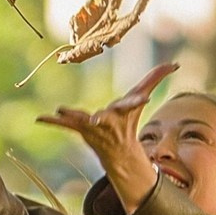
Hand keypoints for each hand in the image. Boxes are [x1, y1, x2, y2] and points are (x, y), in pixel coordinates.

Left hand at [39, 61, 177, 214]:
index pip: (133, 104)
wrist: (118, 150)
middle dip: (102, 119)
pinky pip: (64, 125)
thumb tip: (176, 64)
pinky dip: (52, 122)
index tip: (146, 97)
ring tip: (61, 110)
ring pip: (82, 122)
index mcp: (124, 112)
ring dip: (72, 117)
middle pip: (106, 118)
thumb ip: (156, 78)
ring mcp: (92, 126)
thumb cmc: (129, 119)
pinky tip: (40, 119)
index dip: (139, 99)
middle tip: (96, 119)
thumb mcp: (141, 97)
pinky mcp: (79, 128)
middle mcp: (109, 121)